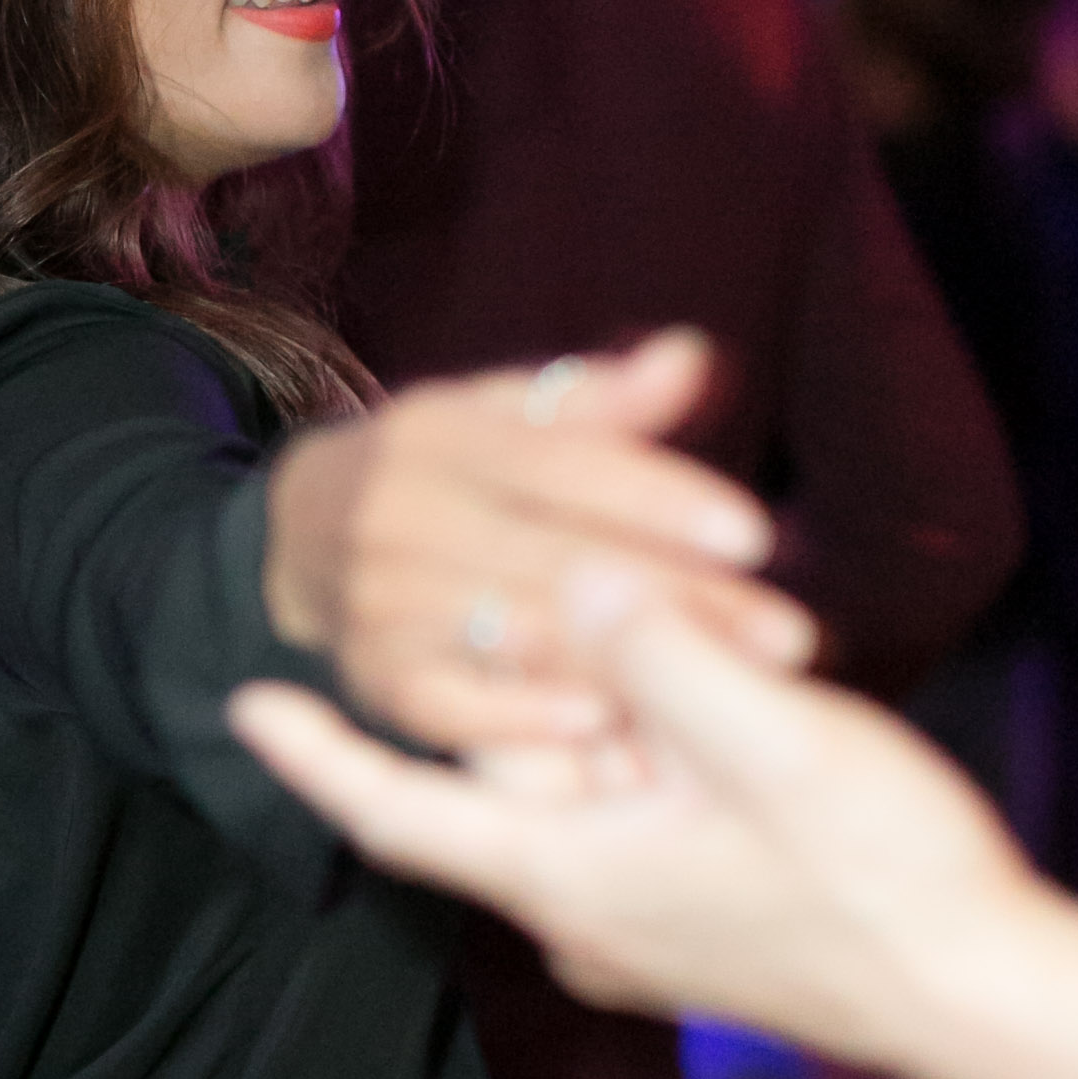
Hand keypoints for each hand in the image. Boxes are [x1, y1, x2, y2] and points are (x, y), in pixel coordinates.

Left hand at [227, 573, 1038, 1072]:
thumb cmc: (880, 884)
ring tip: (688, 626)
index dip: (315, 753)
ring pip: (592, 775)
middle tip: (589, 581)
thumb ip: (656, 650)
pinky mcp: (706, 917)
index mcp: (563, 876)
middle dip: (541, 670)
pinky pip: (650, 809)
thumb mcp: (769, 740)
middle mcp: (583, 910)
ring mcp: (646, 922)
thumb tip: (564, 576)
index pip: (396, 811)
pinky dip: (668, 744)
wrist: (990, 1000)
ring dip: (624, 699)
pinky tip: (734, 688)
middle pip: (513, 758)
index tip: (242, 701)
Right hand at [262, 332, 816, 755]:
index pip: (567, 466)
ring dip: (625, 664)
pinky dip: (520, 719)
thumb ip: (600, 400)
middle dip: (677, 599)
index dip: (662, 501)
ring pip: (513, 632)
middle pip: (556, 558)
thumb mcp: (502, 415)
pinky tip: (603, 721)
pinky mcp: (373, 677)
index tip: (756, 539)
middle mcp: (401, 514)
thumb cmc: (440, 473)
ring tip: (726, 687)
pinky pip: (449, 708)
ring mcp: (379, 600)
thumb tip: (693, 357)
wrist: (294, 539)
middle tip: (783, 639)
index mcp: (443, 434)